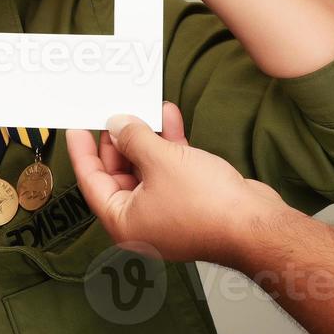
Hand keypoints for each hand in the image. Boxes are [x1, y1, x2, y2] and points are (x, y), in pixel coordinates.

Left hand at [65, 103, 287, 265]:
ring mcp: (166, 211)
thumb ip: (133, 139)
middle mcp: (141, 220)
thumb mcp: (159, 160)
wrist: (257, 225)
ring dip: (146, 137)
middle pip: (118, 172)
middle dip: (119, 139)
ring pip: (146, 168)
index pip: (91, 181)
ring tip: (143, 107)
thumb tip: (117, 125)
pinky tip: (169, 118)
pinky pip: (169, 169)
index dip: (82, 151)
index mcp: (123, 221)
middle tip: (114, 111)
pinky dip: (168, 145)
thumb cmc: (207, 206)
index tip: (76, 127)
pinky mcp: (190, 201)